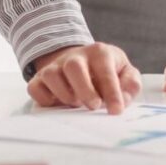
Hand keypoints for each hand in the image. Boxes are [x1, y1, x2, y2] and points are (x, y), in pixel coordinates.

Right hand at [27, 43, 141, 114]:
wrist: (82, 62)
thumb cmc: (107, 72)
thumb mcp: (125, 73)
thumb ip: (130, 85)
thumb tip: (122, 100)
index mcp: (99, 53)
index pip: (105, 71)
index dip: (112, 93)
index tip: (116, 111)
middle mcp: (75, 57)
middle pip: (74, 68)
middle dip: (84, 90)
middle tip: (93, 106)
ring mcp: (55, 67)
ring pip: (51, 75)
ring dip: (64, 94)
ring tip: (76, 104)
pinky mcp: (40, 79)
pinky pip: (35, 88)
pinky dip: (44, 99)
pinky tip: (57, 104)